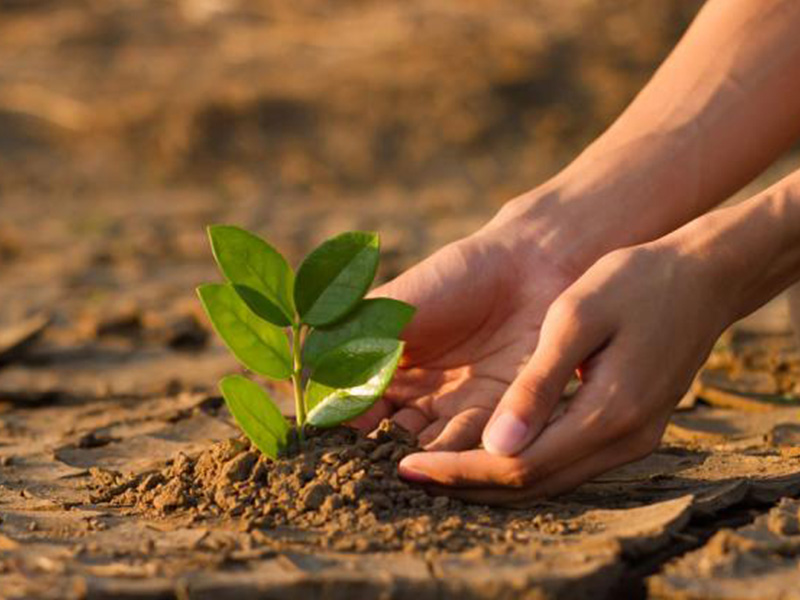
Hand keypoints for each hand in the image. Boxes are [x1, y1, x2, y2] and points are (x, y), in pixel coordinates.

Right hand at [352, 188, 582, 451]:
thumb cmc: (453, 278)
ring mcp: (457, 411)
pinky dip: (459, 460)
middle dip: (378, 459)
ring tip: (406, 472)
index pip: (352, 412)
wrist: (526, 267)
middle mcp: (418, 399)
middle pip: (389, 441)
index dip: (339, 430)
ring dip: (419, 464)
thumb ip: (349, 344)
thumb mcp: (392, 309)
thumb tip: (298, 381)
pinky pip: (475, 446)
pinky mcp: (499, 417)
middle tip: (366, 475)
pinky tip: (447, 466)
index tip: (327, 447)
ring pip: (430, 450)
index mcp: (384, 371)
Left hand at [396, 238, 730, 504]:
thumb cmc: (634, 282)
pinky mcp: (631, 432)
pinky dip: (518, 464)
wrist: (703, 277)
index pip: (519, 467)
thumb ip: (538, 384)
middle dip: (465, 483)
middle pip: (530, 487)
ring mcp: (632, 441)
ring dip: (488, 478)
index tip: (406, 465)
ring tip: (433, 465)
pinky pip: (564, 465)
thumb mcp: (577, 317)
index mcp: (608, 413)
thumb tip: (496, 445)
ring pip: (547, 482)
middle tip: (406, 472)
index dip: (459, 470)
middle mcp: (622, 441)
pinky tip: (483, 448)